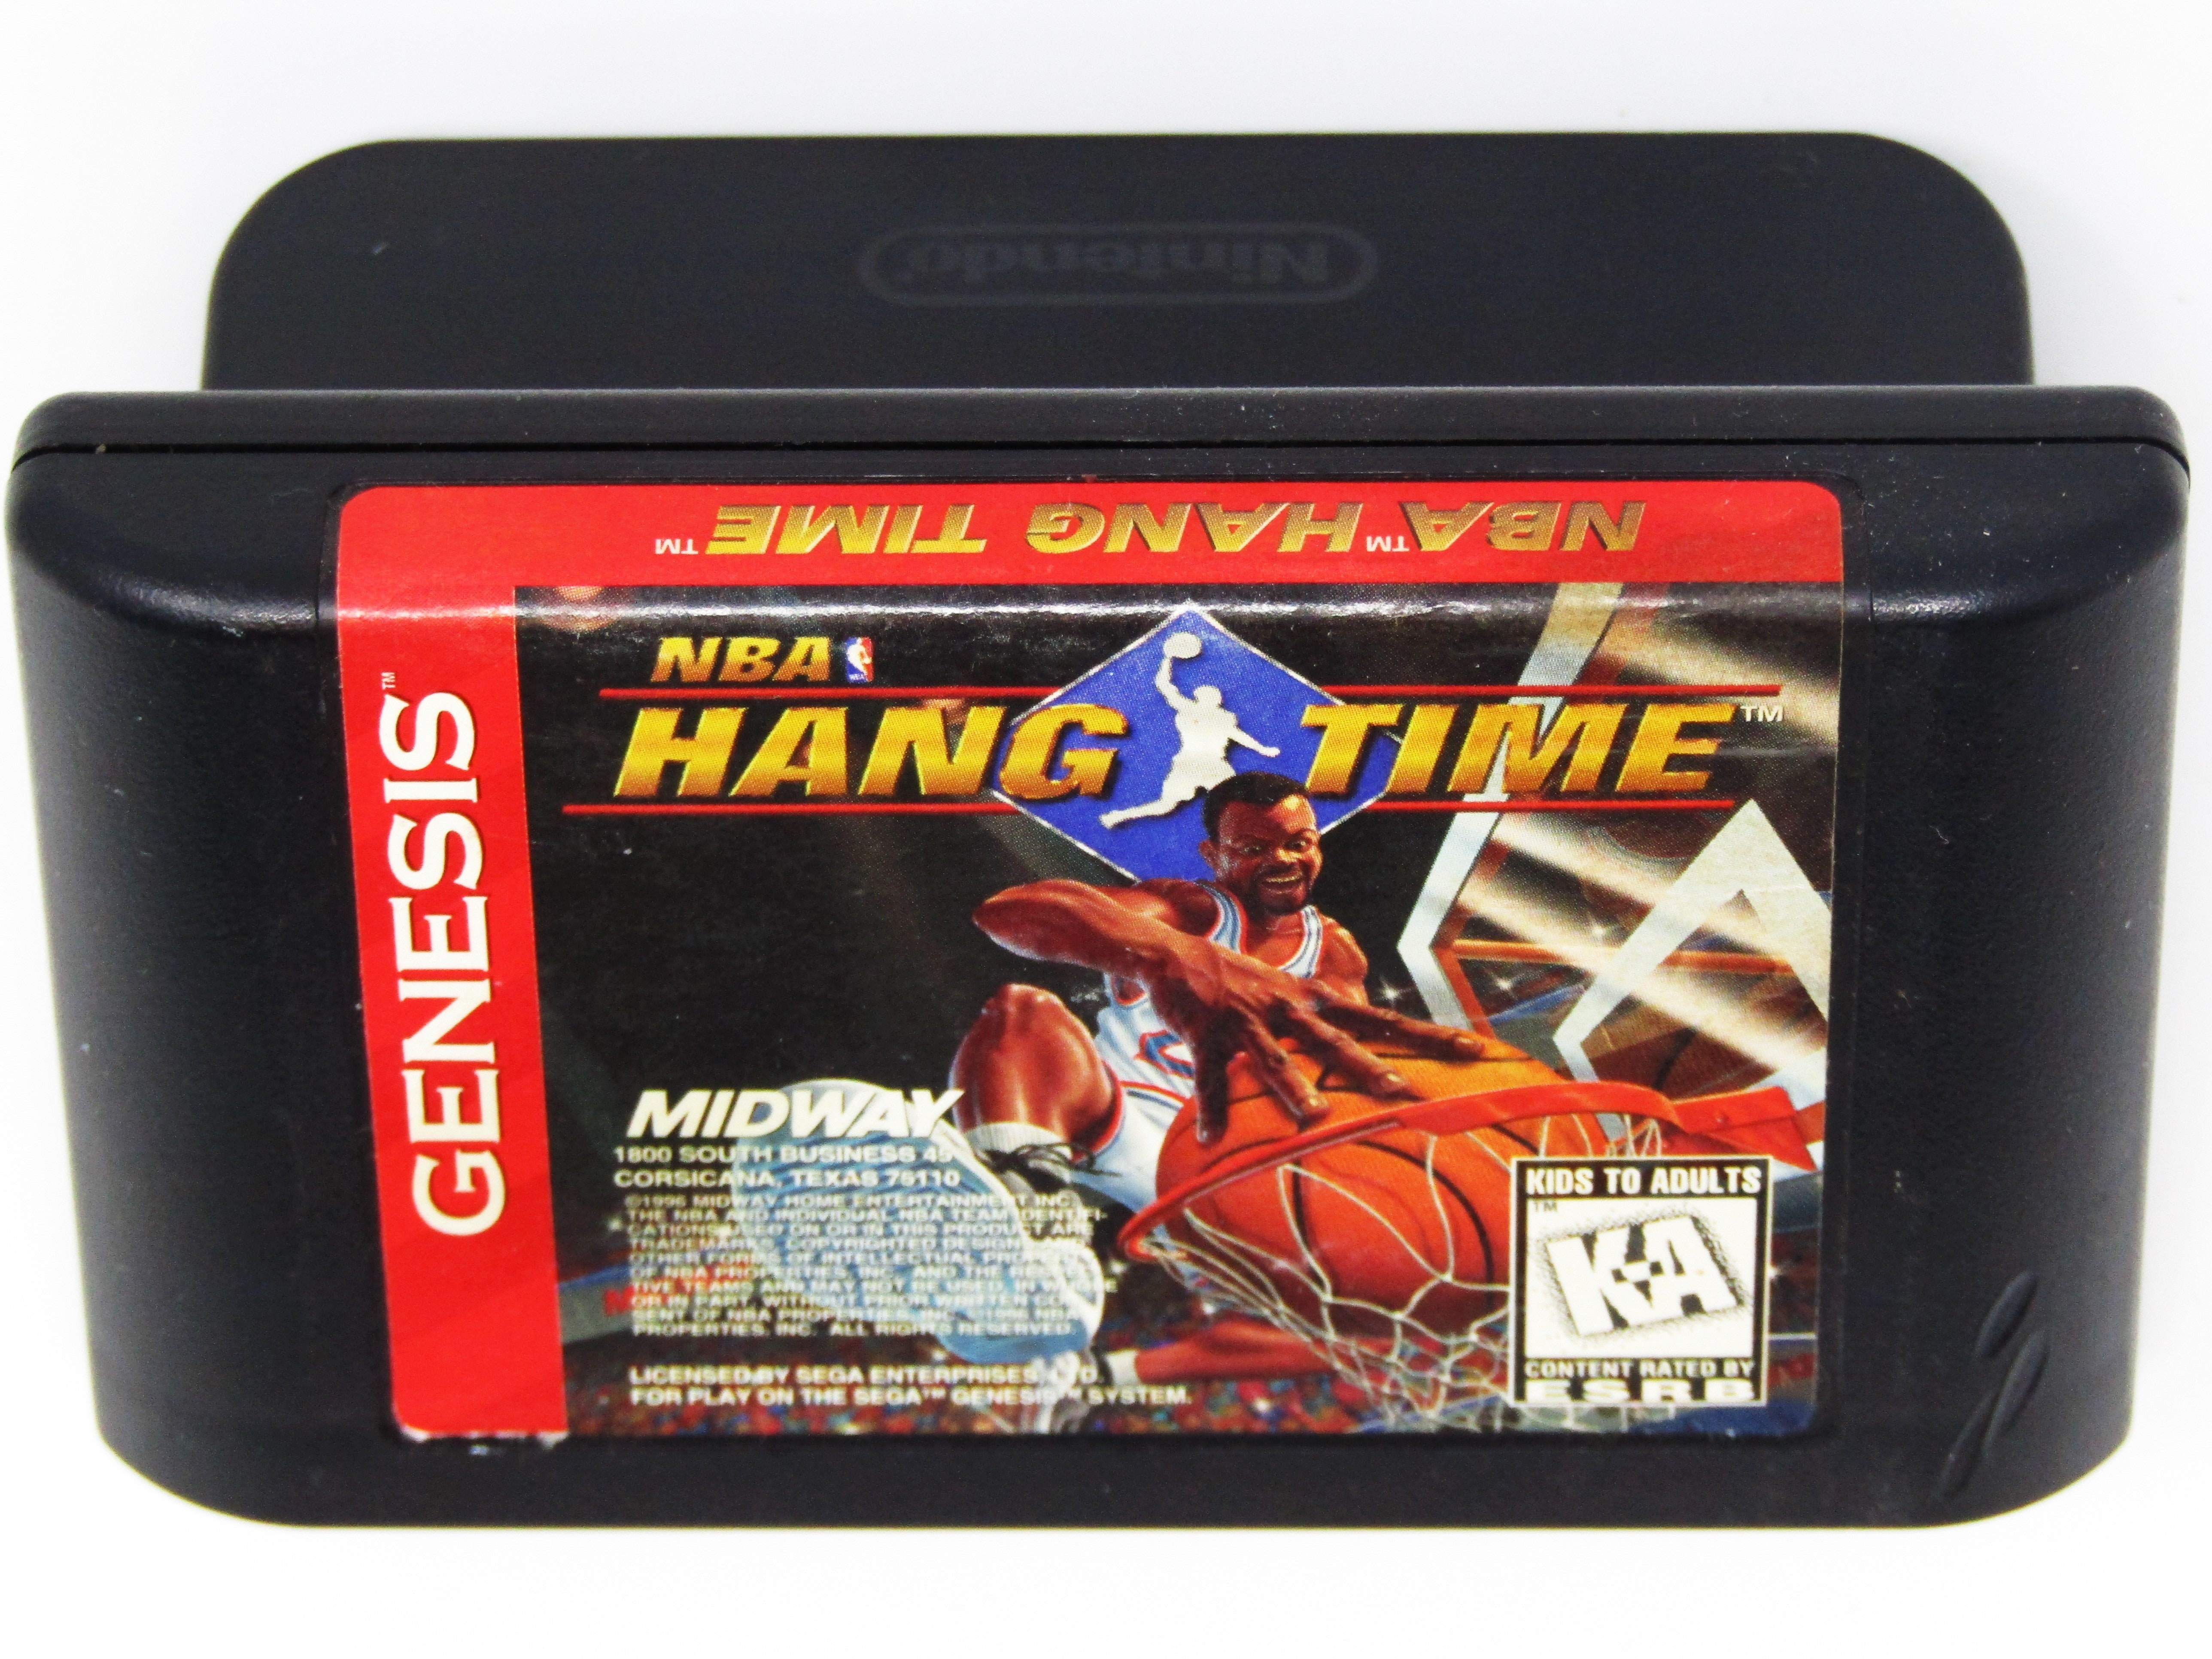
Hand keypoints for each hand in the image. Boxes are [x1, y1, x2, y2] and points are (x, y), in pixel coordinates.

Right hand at [1141, 935, 1499, 1143]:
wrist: (1179, 955)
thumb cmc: (1242, 982)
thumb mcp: (1291, 993)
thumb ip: (1324, 1017)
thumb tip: (1364, 1038)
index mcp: (1315, 1001)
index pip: (1381, 1019)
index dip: (1427, 1034)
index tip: (1473, 1048)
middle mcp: (1288, 1008)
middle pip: (1338, 1041)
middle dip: (1371, 1068)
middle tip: (1404, 1093)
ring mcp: (1248, 1021)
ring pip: (1275, 1058)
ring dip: (1293, 1088)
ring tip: (1315, 1118)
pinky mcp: (1207, 1034)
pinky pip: (1210, 1077)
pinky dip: (1212, 1109)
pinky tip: (1213, 1139)